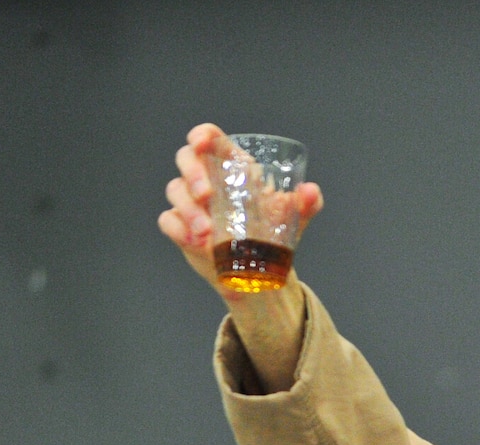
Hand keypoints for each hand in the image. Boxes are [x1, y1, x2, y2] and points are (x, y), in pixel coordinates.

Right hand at [157, 123, 324, 391]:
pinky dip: (177, 228)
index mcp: (232, 167)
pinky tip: (194, 241)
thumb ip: (306, 203)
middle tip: (207, 196)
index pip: (209, 139)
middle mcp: (208, 180)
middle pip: (185, 159)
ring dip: (187, 208)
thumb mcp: (294, 219)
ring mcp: (191, 204)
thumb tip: (311, 191)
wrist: (260, 274)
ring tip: (207, 232)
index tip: (201, 143)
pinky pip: (168, 221)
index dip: (201, 136)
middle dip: (193, 174)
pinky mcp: (182, 228)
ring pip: (175, 190)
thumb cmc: (273, 236)